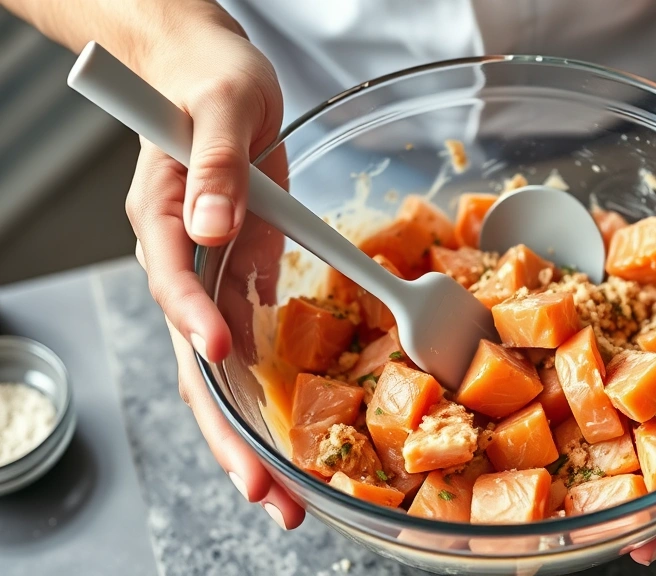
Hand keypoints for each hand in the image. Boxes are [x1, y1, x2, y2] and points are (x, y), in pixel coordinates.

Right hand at [123, 4, 300, 527]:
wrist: (215, 81)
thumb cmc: (212, 82)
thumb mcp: (222, 103)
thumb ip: (214, 160)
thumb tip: (211, 219)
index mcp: (165, 214)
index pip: (170, 273)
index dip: (191, 312)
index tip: (215, 346)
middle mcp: (183, 261)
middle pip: (194, 357)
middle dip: (225, 427)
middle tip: (261, 489)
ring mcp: (211, 277)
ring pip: (223, 371)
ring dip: (251, 434)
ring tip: (281, 494)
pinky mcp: (242, 280)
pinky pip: (253, 348)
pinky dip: (272, 395)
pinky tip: (293, 440)